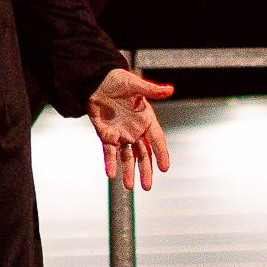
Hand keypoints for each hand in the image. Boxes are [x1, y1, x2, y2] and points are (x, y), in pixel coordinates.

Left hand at [87, 66, 174, 189]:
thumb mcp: (134, 84)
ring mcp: (121, 134)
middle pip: (143, 154)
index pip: (157, 140)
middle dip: (145, 170)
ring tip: (129, 187)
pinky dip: (110, 163)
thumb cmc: (117, 80)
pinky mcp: (107, 135)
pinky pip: (109, 152)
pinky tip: (111, 174)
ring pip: (127, 157)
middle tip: (148, 186)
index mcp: (146, 119)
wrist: (96, 81)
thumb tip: (169, 89)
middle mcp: (135, 130)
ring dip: (128, 171)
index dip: (161, 153)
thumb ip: (150, 90)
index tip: (165, 168)